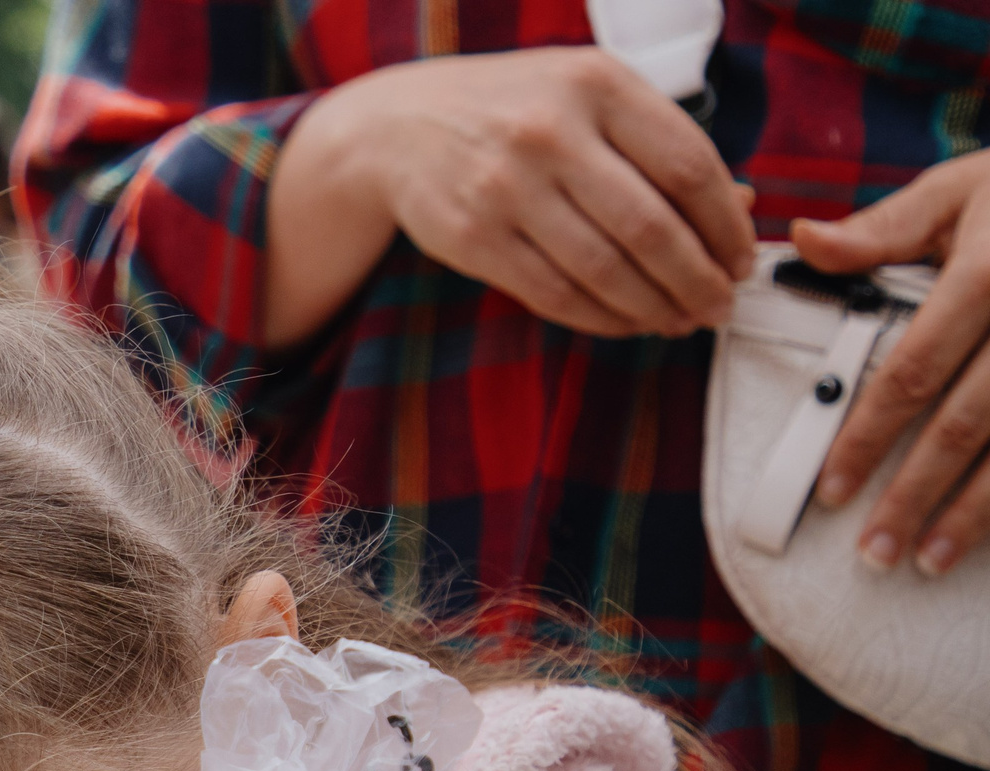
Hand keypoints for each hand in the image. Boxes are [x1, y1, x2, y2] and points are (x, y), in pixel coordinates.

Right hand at [269, 47, 753, 347]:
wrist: (396, 127)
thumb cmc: (509, 109)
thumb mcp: (587, 96)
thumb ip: (659, 142)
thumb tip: (740, 208)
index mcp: (595, 82)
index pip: (688, 165)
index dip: (725, 225)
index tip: (740, 258)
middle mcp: (550, 131)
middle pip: (651, 227)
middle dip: (697, 278)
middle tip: (718, 304)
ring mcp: (506, 186)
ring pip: (604, 269)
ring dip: (654, 307)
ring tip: (680, 320)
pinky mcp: (473, 237)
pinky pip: (554, 293)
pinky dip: (602, 317)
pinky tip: (627, 321)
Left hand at [797, 152, 989, 575]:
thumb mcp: (958, 191)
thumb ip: (883, 230)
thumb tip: (802, 242)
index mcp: (988, 273)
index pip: (914, 369)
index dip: (869, 435)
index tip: (832, 490)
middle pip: (967, 423)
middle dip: (917, 492)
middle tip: (873, 551)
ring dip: (975, 513)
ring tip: (927, 561)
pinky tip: (989, 536)